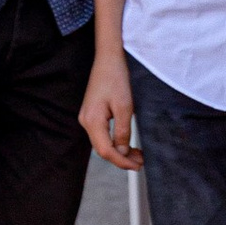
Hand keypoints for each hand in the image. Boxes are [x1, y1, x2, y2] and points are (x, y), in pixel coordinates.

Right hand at [80, 50, 140, 164]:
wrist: (108, 58)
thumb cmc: (116, 78)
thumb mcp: (124, 106)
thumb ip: (122, 131)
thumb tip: (121, 152)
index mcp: (92, 121)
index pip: (105, 151)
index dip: (121, 162)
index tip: (136, 166)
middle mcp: (85, 121)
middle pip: (103, 149)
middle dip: (121, 158)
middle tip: (140, 162)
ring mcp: (87, 118)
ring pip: (103, 142)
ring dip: (119, 150)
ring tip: (137, 155)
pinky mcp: (92, 114)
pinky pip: (102, 134)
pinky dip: (115, 141)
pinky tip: (126, 143)